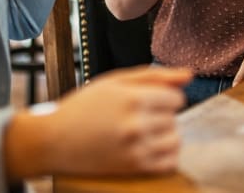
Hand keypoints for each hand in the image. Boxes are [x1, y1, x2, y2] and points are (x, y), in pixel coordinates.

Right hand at [4, 66, 191, 180]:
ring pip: (175, 140)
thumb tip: (188, 75)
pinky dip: (165, 155)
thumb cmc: (84, 106)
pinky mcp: (133, 169)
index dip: (164, 96)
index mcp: (132, 98)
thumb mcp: (115, 81)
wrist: (55, 140)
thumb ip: (154, 75)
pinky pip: (169, 163)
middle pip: (175, 119)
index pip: (176, 98)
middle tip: (140, 115)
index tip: (149, 99)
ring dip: (165, 135)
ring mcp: (136, 149)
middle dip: (162, 115)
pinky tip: (148, 147)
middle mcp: (137, 124)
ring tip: (144, 131)